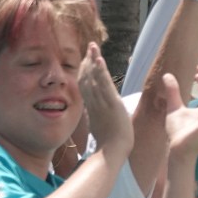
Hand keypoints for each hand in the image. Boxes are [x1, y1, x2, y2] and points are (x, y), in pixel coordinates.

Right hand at [79, 42, 131, 157]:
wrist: (112, 151)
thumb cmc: (109, 144)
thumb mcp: (99, 127)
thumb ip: (95, 118)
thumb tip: (92, 114)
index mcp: (92, 107)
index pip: (86, 85)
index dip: (85, 71)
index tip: (86, 59)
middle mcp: (94, 103)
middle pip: (87, 77)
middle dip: (88, 61)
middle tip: (90, 46)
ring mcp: (102, 102)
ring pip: (95, 78)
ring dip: (94, 61)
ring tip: (93, 46)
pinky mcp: (111, 104)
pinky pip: (105, 85)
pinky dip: (101, 72)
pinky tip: (99, 60)